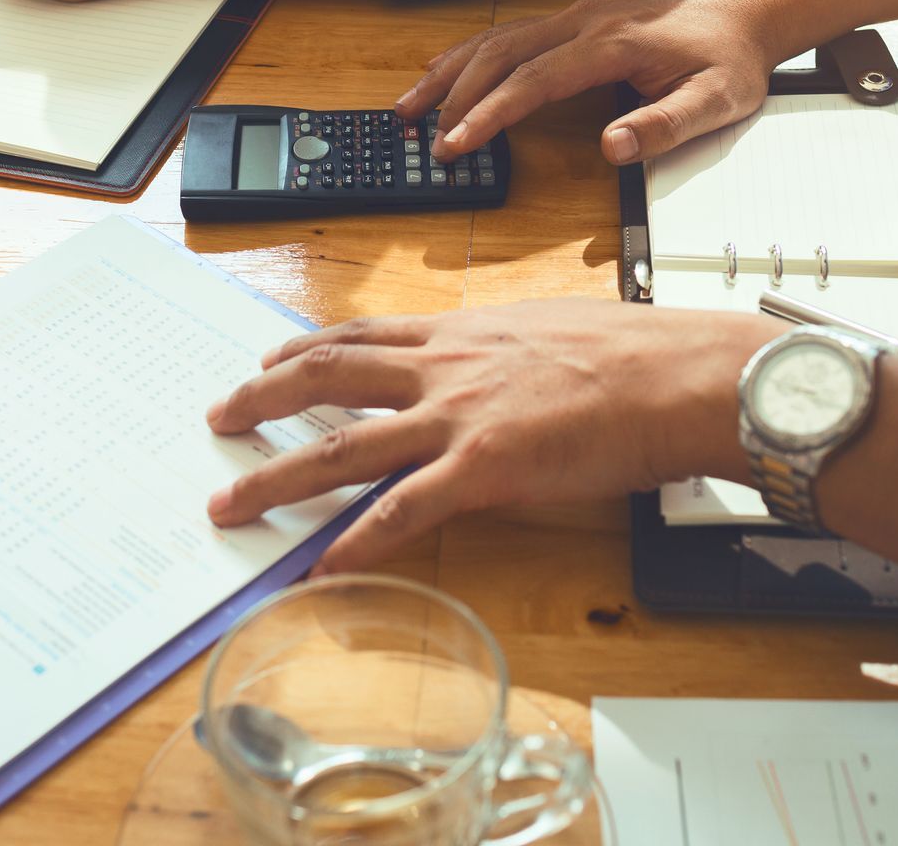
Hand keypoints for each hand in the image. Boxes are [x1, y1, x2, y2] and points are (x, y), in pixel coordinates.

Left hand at [204, 300, 771, 574]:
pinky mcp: (483, 467)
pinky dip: (354, 542)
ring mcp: (457, 416)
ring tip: (231, 505)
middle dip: (261, 400)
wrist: (678, 373)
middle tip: (219, 420)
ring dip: (277, 478)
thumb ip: (500, 350)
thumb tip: (489, 365)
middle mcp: (445, 366)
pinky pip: (401, 510)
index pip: (360, 335)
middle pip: (326, 378)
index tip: (267, 361)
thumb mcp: (547, 330)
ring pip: (342, 446)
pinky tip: (321, 566)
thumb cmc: (633, 352)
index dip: (303, 351)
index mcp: (461, 333)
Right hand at [396, 0, 788, 165]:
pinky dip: (469, 55)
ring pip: (496, 40)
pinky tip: (444, 71)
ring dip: (450, 74)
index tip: (457, 144)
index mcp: (612, 45)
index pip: (534, 81)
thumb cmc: (731, 59)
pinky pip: (508, 34)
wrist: (746, 12)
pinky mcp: (574, 21)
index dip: (490, 114)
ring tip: (409, 107)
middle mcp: (584, 24)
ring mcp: (575, 18)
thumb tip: (610, 147)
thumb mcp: (716, 101)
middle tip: (420, 136)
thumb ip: (664, 126)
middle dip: (454, 97)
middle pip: (500, 55)